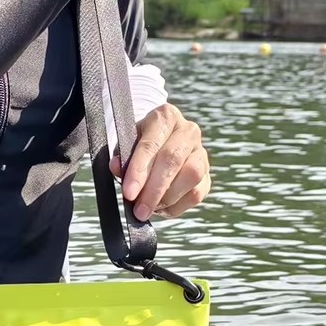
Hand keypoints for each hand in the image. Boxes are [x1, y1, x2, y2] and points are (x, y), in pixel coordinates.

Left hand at [112, 104, 210, 220]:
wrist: (160, 143)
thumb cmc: (140, 144)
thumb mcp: (127, 144)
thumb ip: (122, 156)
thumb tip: (117, 167)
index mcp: (166, 117)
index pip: (151, 144)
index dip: (139, 170)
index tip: (129, 193)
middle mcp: (188, 131)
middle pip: (173, 160)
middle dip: (153, 190)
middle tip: (139, 209)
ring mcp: (201, 152)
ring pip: (191, 176)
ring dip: (167, 198)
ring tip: (149, 208)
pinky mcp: (208, 173)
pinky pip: (197, 193)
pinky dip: (177, 206)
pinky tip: (161, 208)